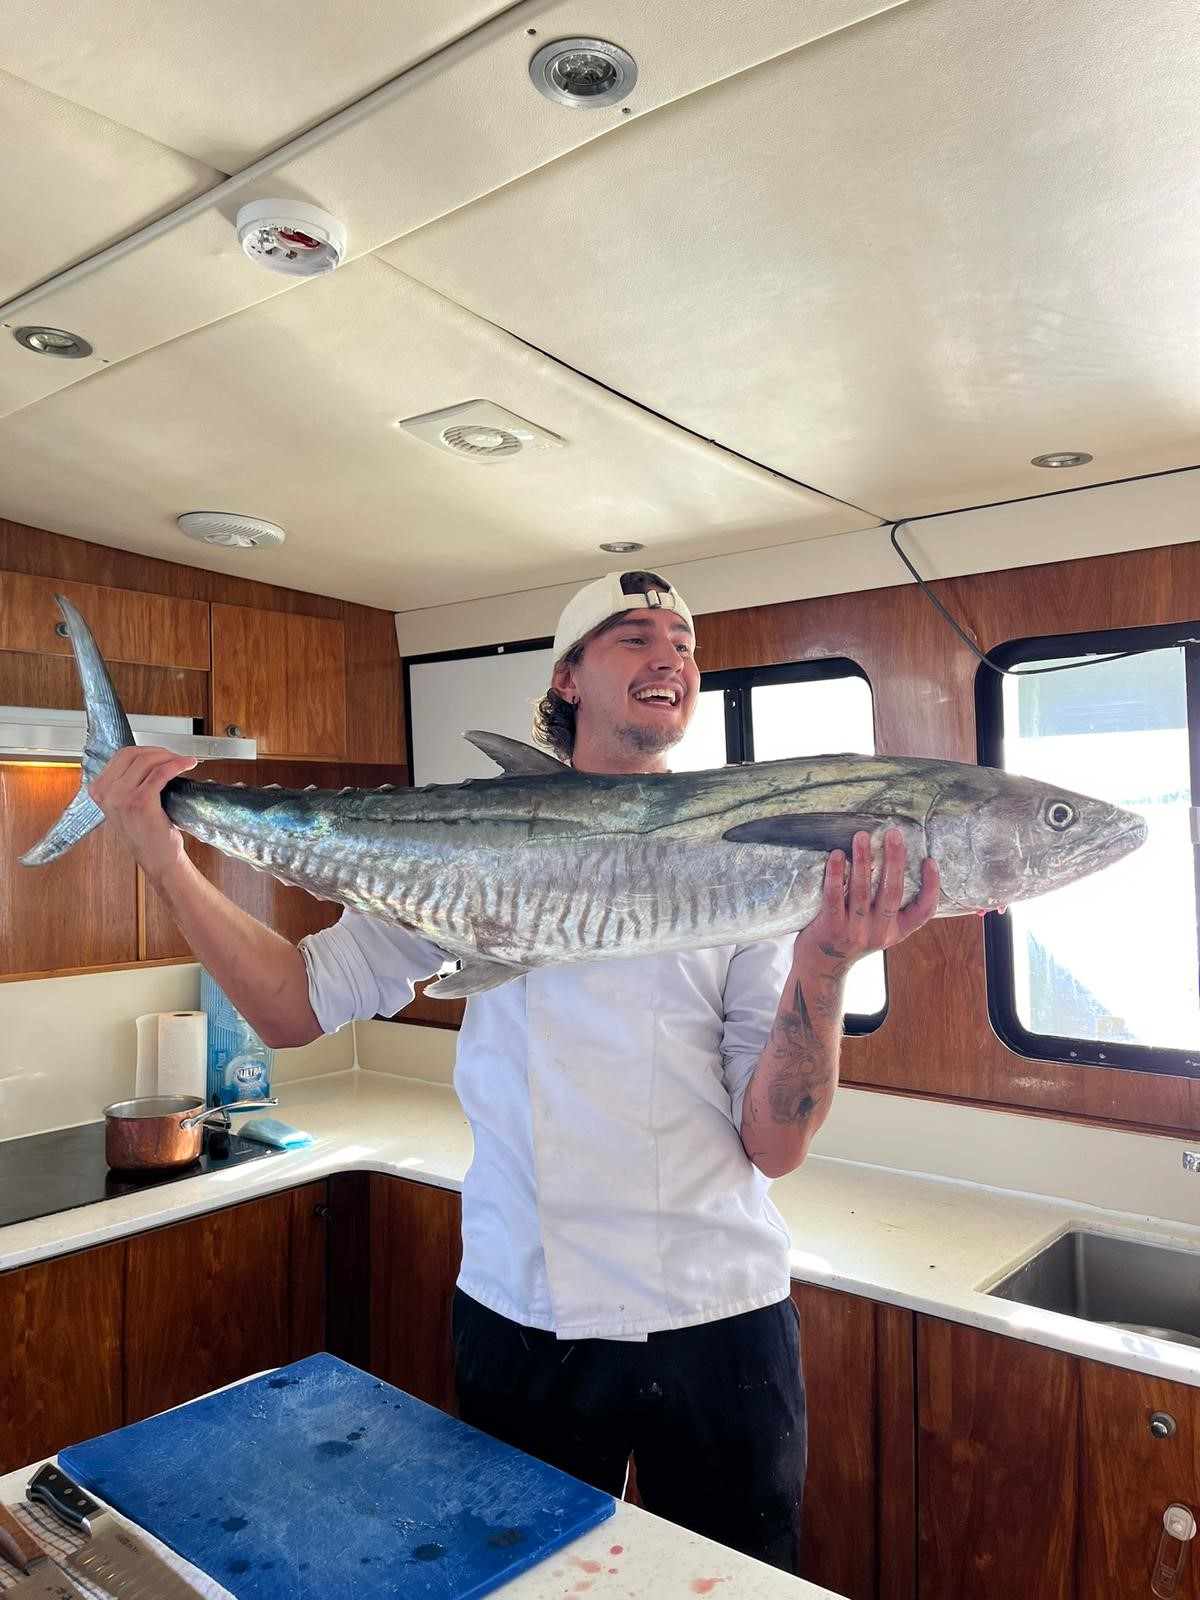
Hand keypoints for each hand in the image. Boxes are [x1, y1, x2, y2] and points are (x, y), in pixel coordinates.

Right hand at [88, 745, 197, 880]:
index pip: (121, 755)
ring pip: (147, 761)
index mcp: (99, 790)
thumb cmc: (147, 834)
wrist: (158, 859)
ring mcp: (121, 797)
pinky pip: (160, 773)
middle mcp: (106, 793)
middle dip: (159, 752)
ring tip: (183, 762)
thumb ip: (126, 782)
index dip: (145, 751)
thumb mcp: (126, 805)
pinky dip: (176, 765)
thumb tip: (149, 757)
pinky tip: (187, 765)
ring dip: (170, 757)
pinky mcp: (140, 802)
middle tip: (176, 758)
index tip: (162, 754)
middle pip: (134, 754)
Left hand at [793, 828, 940, 977]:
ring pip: (862, 891)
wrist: (821, 966)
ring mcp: (855, 932)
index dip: (931, 886)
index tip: (929, 861)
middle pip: (892, 893)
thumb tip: (894, 860)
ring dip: (863, 860)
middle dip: (894, 860)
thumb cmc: (850, 937)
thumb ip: (887, 904)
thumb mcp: (877, 928)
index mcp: (896, 931)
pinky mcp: (831, 929)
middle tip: (893, 834)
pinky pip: (834, 898)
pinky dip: (835, 875)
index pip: (923, 911)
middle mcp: (879, 932)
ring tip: (861, 837)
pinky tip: (835, 856)